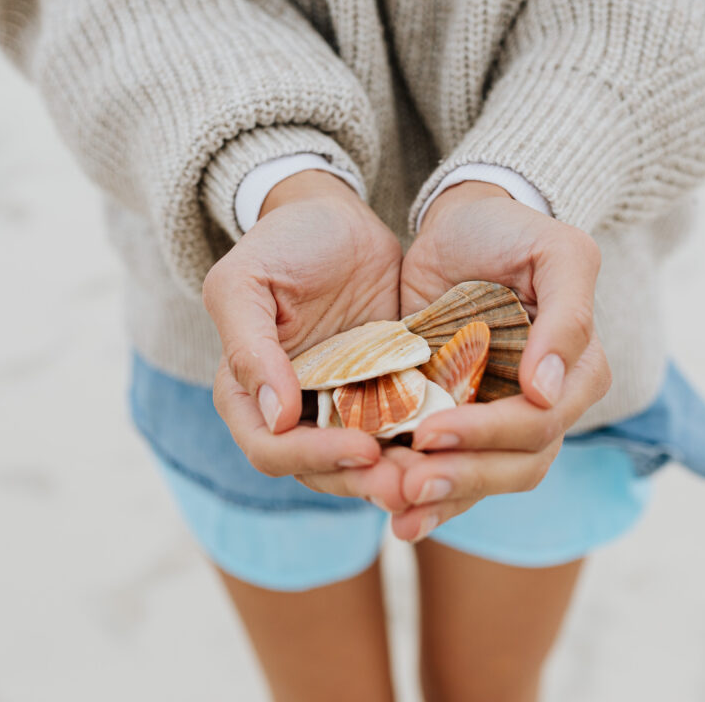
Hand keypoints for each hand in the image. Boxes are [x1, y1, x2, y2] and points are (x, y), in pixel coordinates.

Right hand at [203, 170, 407, 509]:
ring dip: (400, 475)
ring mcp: (342, 408)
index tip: (362, 448)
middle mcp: (294, 414)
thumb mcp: (245, 283)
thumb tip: (276, 416)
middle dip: (364, 482)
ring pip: (369, 463)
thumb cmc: (281, 244)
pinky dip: (427, 444)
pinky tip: (459, 446)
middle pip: (324, 471)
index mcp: (248, 395)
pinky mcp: (386, 395)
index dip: (313, 458)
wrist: (336, 220)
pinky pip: (406, 429)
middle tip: (409, 484)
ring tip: (438, 475)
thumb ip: (249, 348)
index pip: (271, 449)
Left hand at [390, 181, 611, 539]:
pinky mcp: (459, 419)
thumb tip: (546, 393)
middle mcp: (545, 407)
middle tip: (406, 484)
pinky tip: (394, 516)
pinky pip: (451, 470)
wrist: (461, 225)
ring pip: (482, 479)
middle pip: (515, 466)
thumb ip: (568, 316)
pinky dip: (426, 496)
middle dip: (461, 479)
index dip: (488, 435)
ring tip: (394, 509)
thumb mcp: (557, 253)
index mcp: (576, 374)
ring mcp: (500, 418)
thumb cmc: (512, 232)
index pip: (539, 425)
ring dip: (441, 500)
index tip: (431, 432)